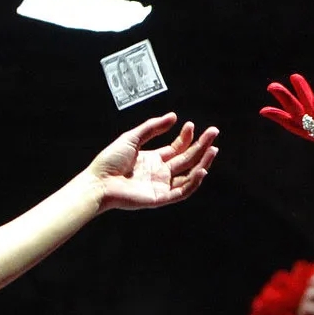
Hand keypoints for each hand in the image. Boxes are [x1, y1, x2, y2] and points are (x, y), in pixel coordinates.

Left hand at [84, 113, 217, 210]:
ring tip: (213, 149)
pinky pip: (182, 191)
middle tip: (214, 132)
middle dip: (202, 146)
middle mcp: (161, 172)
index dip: (187, 137)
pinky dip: (194, 182)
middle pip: (187, 159)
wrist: (99, 181)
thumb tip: (173, 116)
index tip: (192, 125)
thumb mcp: (132, 138)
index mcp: (154, 159)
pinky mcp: (161, 197)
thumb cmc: (110, 160)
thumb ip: (152, 128)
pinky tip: (201, 169)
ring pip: (190, 175)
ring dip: (203, 162)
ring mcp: (162, 185)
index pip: (177, 148)